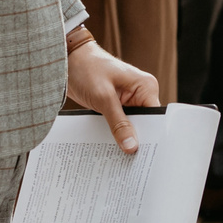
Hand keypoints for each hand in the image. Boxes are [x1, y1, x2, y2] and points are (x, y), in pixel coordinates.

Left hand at [64, 40, 159, 155]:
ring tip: (119, 158)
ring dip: (124, 137)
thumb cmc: (87, 69)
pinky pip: (120, 123)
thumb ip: (118, 123)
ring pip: (131, 126)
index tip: (144, 156)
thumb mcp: (103, 98)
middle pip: (144, 124)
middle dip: (136, 140)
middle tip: (130, 162)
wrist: (68, 60)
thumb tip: (132, 147)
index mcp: (145, 86)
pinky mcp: (116, 105)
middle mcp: (141, 93)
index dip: (151, 137)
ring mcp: (129, 99)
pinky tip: (110, 146)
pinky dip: (115, 133)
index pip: (155, 118)